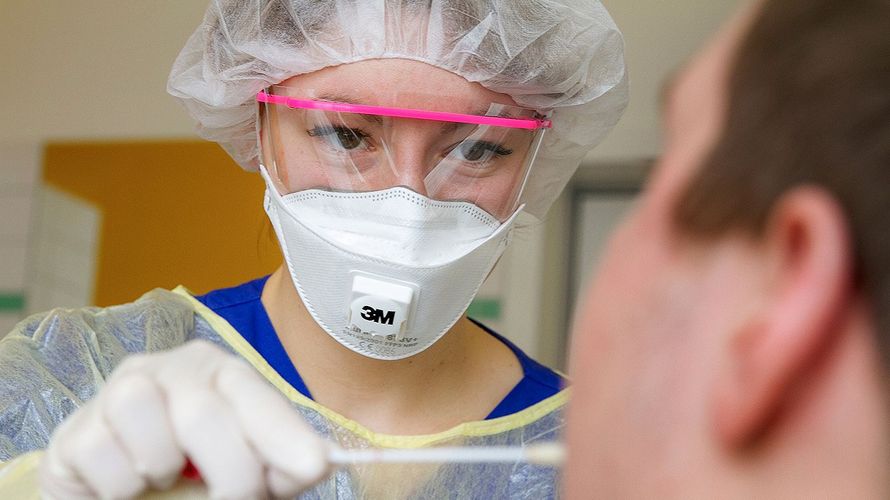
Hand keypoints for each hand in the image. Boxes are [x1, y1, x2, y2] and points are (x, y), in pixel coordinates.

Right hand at [39, 340, 330, 499]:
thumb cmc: (197, 474)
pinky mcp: (76, 429)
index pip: (254, 393)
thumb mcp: (249, 468)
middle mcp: (170, 368)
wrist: (127, 489)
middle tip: (236, 499)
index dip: (282, 432)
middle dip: (230, 473)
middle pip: (204, 413)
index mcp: (220, 371)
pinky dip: (124, 485)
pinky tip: (132, 484)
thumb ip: (281, 465)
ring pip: (145, 419)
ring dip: (166, 468)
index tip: (313, 467)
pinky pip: (103, 456)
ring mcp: (119, 391)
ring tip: (171, 479)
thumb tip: (316, 461)